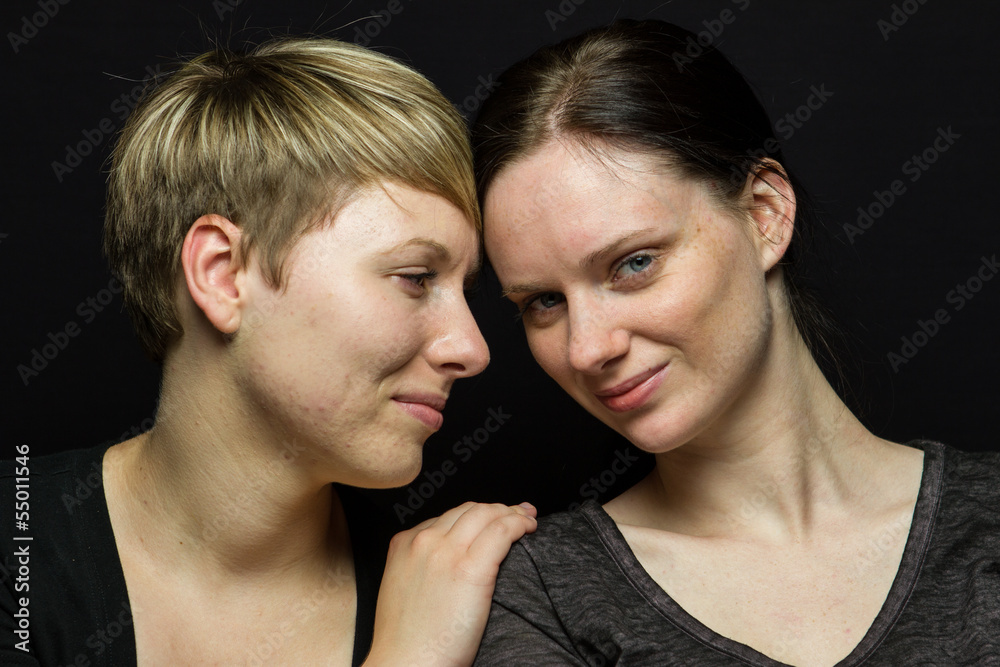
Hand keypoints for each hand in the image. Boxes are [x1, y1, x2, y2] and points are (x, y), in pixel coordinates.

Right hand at [363, 501, 537, 666]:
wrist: (407, 665)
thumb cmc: (409, 640)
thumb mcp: (403, 588)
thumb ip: (422, 565)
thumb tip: (452, 561)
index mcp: (404, 544)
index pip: (449, 517)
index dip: (476, 515)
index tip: (492, 519)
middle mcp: (424, 541)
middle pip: (470, 510)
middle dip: (497, 509)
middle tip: (518, 513)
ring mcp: (446, 552)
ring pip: (487, 515)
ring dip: (512, 513)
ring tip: (527, 521)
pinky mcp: (470, 569)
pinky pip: (502, 531)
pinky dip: (519, 524)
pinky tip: (528, 529)